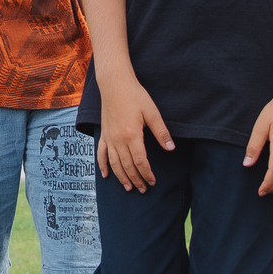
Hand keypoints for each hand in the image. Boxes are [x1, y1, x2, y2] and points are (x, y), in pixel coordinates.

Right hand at [96, 78, 171, 192]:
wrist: (114, 84)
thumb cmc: (135, 96)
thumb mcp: (152, 112)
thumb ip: (161, 132)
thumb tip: (171, 148)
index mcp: (132, 135)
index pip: (141, 161)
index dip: (147, 174)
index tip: (153, 181)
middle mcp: (118, 140)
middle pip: (128, 166)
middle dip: (136, 180)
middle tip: (143, 189)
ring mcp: (109, 138)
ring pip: (114, 164)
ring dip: (121, 177)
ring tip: (128, 187)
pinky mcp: (103, 134)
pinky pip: (101, 154)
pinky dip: (103, 166)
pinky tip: (106, 176)